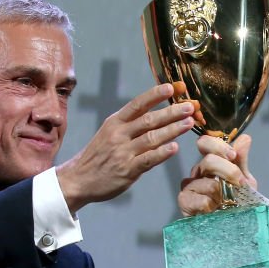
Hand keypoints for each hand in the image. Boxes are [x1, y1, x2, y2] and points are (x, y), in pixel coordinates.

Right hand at [56, 83, 196, 213]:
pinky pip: (148, 159)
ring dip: (173, 130)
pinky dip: (162, 153)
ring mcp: (123, 153)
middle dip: (172, 112)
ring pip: (152, 138)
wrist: (78, 179)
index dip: (155, 95)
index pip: (137, 104)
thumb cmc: (98, 156)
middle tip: (190, 106)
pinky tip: (175, 147)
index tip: (172, 87)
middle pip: (149, 120)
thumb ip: (130, 124)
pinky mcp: (127, 170)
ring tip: (189, 123)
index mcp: (114, 122)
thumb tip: (158, 114)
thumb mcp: (108, 133)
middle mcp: (118, 135)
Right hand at [178, 134, 257, 215]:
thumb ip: (242, 160)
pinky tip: (214, 211)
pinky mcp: (185, 202)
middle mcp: (198, 173)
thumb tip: (245, 138)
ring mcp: (190, 187)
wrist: (235, 228)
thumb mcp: (245, 182)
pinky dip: (212, 205)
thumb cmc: (237, 204)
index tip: (233, 156)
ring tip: (226, 204)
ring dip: (223, 194)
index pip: (205, 143)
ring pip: (207, 182)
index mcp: (210, 163)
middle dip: (229, 171)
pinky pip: (201, 199)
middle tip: (239, 183)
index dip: (218, 146)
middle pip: (208, 161)